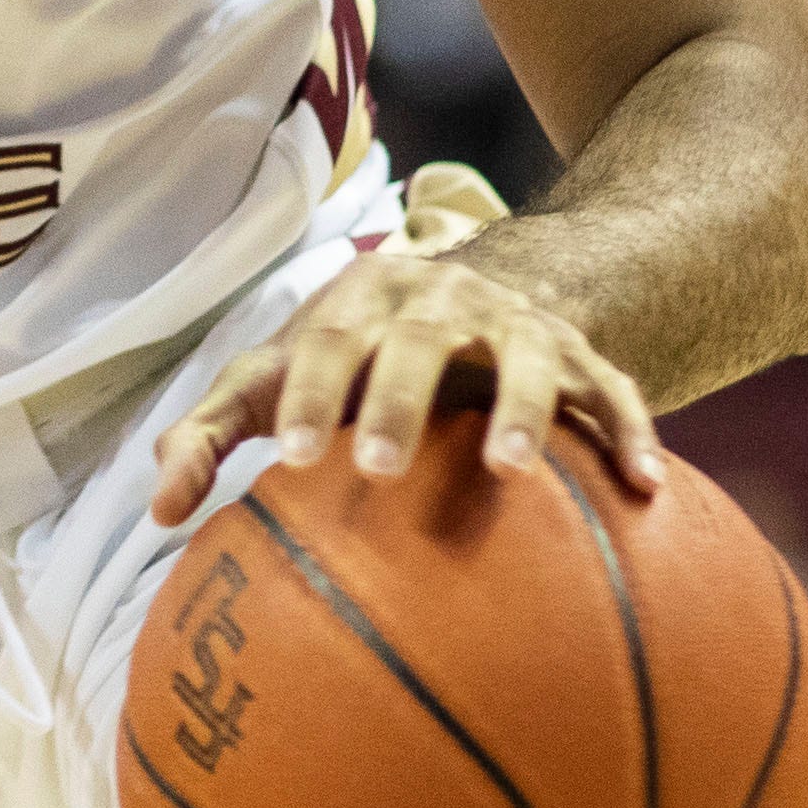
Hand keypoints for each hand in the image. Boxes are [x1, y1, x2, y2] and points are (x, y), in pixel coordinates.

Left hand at [150, 230, 666, 529]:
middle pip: (419, 340)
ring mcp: (519, 327)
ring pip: (523, 359)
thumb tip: (160, 511)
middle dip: (396, 397)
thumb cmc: (350, 357)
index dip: (308, 393)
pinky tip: (648, 489)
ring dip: (518, 409)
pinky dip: (630, 434)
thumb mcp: (279, 378)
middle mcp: (443, 301)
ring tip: (509, 472)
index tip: (287, 459)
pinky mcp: (581, 361)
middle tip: (375, 468)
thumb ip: (214, 433)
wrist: (473, 296)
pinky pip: (614, 394)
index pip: (325, 340)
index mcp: (362, 301)